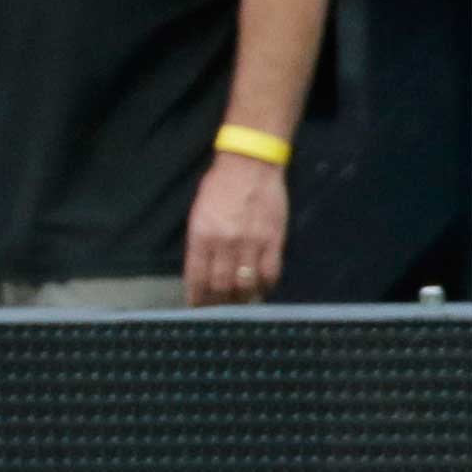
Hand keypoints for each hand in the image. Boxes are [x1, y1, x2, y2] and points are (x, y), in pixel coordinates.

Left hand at [185, 153, 286, 304]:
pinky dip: (266, 285)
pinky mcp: (274, 239)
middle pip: (221, 286)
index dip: (197, 297)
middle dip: (219, 302)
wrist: (250, 164)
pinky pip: (271, 272)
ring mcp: (252, 243)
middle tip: (220, 307)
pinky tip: (261, 288)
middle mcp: (225, 243)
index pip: (197, 278)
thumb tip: (201, 273)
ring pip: (246, 284)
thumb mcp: (197, 215)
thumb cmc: (219, 187)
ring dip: (242, 297)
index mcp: (202, 237)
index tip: (198, 306)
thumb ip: (199, 244)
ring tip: (240, 300)